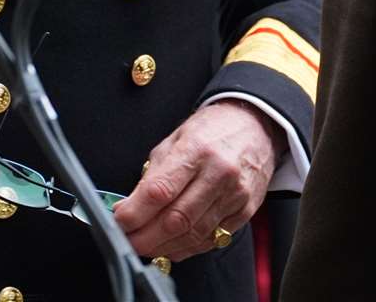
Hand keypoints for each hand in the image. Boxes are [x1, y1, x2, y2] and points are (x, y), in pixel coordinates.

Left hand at [114, 100, 281, 262]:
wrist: (256, 126)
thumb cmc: (213, 130)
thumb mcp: (176, 139)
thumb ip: (154, 175)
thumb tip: (130, 208)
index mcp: (197, 149)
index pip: (159, 190)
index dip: (134, 213)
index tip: (119, 221)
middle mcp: (220, 172)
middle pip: (175, 220)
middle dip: (144, 238)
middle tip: (128, 240)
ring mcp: (235, 194)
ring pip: (193, 235)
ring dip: (163, 248)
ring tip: (145, 246)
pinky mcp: (246, 210)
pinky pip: (212, 239)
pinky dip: (187, 248)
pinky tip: (172, 246)